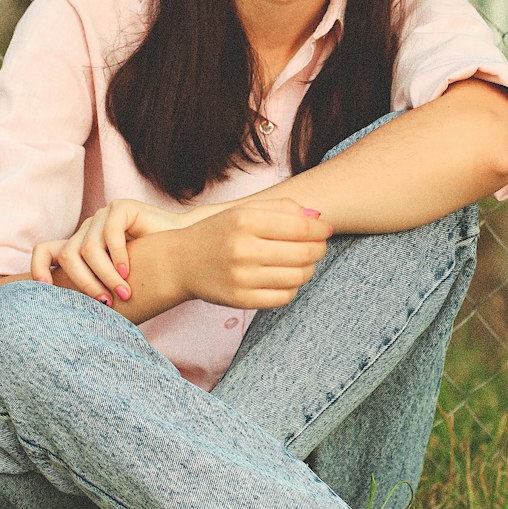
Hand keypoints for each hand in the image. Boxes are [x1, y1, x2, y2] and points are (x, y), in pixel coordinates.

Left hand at [30, 198, 212, 302]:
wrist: (184, 255)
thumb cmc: (151, 277)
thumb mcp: (113, 288)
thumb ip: (92, 295)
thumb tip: (66, 325)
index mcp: (80, 247)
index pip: (45, 251)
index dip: (38, 268)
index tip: (46, 290)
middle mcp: (87, 230)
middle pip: (66, 255)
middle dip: (83, 283)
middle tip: (105, 302)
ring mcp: (103, 216)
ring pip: (87, 249)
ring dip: (104, 275)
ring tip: (124, 292)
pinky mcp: (120, 208)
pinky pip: (110, 235)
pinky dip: (118, 257)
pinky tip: (128, 271)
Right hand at [176, 198, 331, 308]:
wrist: (182, 262)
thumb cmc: (219, 232)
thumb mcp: (245, 210)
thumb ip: (282, 208)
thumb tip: (319, 217)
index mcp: (245, 221)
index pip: (300, 227)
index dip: (320, 229)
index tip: (325, 229)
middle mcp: (243, 249)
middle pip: (304, 253)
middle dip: (319, 248)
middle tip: (318, 245)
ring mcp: (242, 278)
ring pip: (298, 276)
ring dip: (309, 268)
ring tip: (303, 261)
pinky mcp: (241, 300)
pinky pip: (284, 297)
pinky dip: (293, 287)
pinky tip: (286, 277)